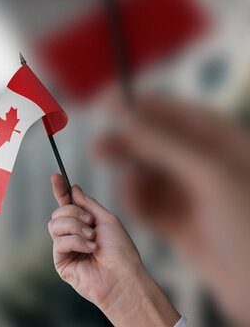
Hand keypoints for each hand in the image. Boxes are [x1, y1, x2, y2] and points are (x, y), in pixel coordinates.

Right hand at [48, 174, 178, 326]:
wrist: (123, 276)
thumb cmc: (121, 250)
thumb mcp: (107, 219)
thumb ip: (88, 204)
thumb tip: (74, 189)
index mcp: (84, 224)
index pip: (67, 204)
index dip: (60, 191)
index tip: (56, 176)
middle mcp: (72, 235)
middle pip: (58, 213)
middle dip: (74, 214)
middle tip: (91, 223)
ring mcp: (65, 248)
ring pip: (54, 225)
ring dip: (75, 228)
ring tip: (93, 238)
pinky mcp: (61, 261)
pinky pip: (58, 241)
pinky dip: (75, 242)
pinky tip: (90, 249)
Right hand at [98, 95, 249, 322]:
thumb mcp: (208, 174)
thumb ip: (164, 143)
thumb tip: (127, 115)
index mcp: (228, 146)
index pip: (180, 115)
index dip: (143, 106)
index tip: (106, 102)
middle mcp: (211, 169)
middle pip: (158, 145)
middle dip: (129, 146)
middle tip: (98, 148)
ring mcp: (196, 198)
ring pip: (150, 177)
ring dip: (132, 179)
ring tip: (129, 188)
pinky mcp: (182, 226)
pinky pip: (149, 206)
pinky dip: (137, 204)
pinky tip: (135, 207)